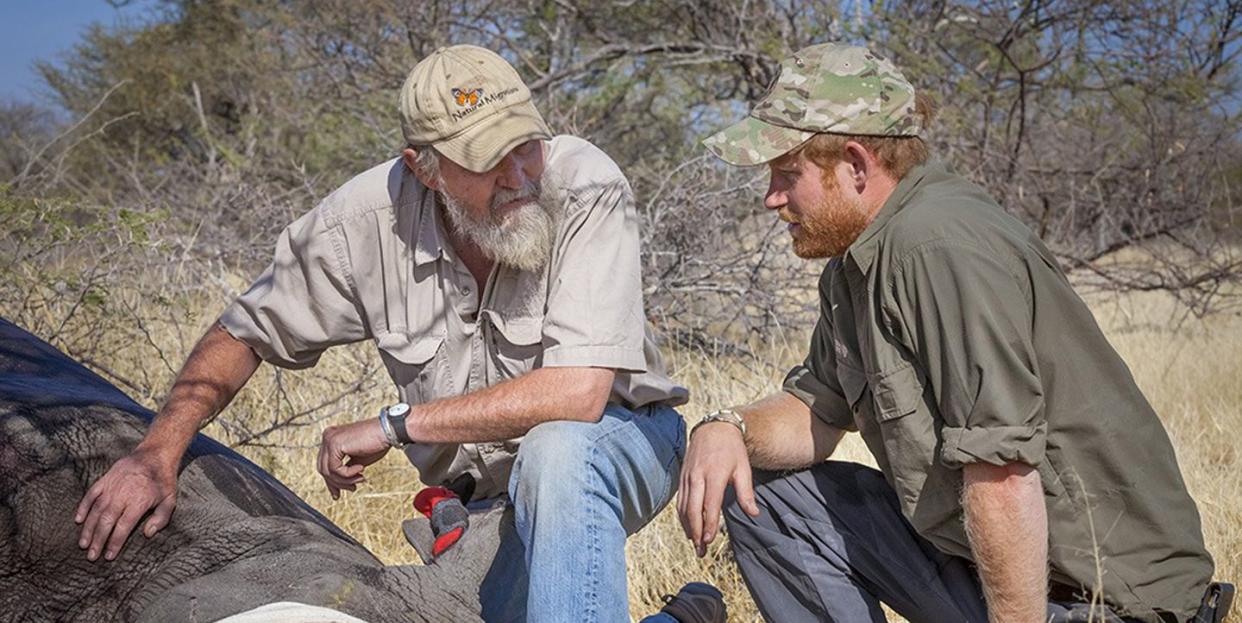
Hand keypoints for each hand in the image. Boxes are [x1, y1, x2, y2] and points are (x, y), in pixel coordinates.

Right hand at [75, 446, 177, 561]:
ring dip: (88, 528)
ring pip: (96, 510)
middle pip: (106, 522)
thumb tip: (147, 534)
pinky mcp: (105, 479)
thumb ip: (161, 518)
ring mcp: (111, 486)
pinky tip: (78, 520)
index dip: (114, 543)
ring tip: (83, 544)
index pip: (123, 527)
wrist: (156, 454)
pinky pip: (91, 494)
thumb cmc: (164, 480)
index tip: (108, 556)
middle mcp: (122, 495)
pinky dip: (83, 507)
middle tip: (91, 556)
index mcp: (138, 502)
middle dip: (98, 540)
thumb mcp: (170, 499)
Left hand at [317, 419, 391, 498]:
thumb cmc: (376, 444)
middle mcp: (328, 436)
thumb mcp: (357, 461)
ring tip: (360, 479)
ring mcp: (329, 439)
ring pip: (328, 471)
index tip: (337, 495)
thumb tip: (336, 485)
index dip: (331, 482)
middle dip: (337, 483)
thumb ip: (344, 469)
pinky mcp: (334, 444)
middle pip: (323, 469)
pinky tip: (361, 469)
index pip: (324, 464)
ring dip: (345, 480)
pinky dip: (348, 474)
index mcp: (332, 438)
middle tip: (352, 488)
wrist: (387, 432)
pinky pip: (335, 469)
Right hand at [676, 421, 759, 556]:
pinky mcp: (682, 478)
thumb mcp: (743, 468)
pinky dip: (682, 517)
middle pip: (692, 509)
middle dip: (696, 532)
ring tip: (696, 545)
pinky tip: (689, 529)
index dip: (709, 523)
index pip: (709, 504)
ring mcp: (687, 477)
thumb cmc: (732, 450)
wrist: (713, 429)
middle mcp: (697, 477)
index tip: (709, 540)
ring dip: (688, 528)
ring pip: (683, 507)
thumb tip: (754, 514)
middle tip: (701, 551)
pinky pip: (679, 501)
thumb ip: (746, 493)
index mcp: (714, 474)